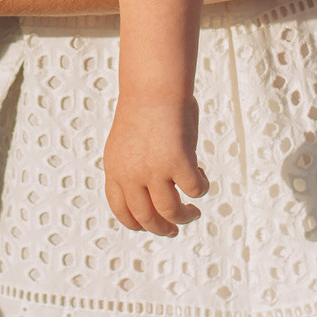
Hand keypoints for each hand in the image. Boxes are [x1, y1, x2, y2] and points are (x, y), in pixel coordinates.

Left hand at [103, 98, 207, 235]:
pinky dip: (200, 188)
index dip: (136, 223)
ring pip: (170, 211)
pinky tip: (201, 177)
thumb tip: (158, 197)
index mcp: (114, 169)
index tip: (149, 226)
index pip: (121, 210)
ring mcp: (154, 170)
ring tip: (192, 213)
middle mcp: (130, 174)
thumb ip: (136, 170)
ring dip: (184, 217)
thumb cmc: (145, 109)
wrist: (153, 86)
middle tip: (173, 229)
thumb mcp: (130, 145)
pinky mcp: (178, 163)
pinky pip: (194, 189)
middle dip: (162, 228)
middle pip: (146, 218)